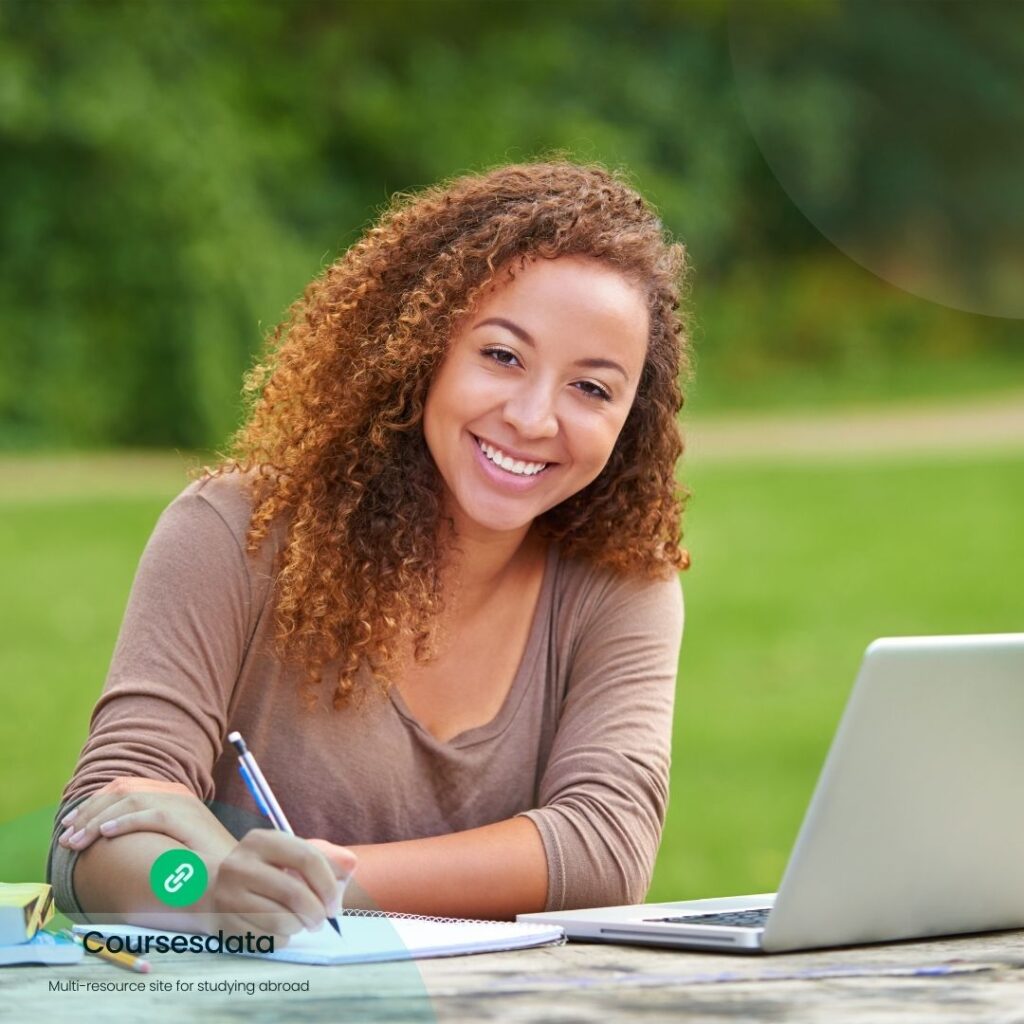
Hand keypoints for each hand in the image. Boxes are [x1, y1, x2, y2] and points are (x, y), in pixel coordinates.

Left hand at [57, 777, 234, 860]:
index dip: (95, 803)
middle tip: (66, 836)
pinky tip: (103, 835)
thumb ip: (145, 832)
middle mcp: (176, 794)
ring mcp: (183, 805)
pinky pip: (149, 815)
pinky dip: (123, 823)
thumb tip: (107, 835)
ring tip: (76, 841)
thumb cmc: (200, 867)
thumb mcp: (170, 842)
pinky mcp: (187, 820)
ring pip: (130, 801)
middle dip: (89, 812)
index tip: (71, 823)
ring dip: (97, 821)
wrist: (232, 876)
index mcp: (173, 796)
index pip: (125, 787)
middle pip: (123, 790)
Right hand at [204, 830, 356, 944]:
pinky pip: (268, 939)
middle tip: (322, 919)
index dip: (329, 884)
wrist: (214, 890)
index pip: (307, 858)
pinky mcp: (224, 924)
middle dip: (317, 912)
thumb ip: (326, 857)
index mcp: (262, 840)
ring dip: (300, 926)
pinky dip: (283, 939)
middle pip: (295, 893)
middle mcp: (240, 864)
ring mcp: (228, 895)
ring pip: (281, 920)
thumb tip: (351, 864)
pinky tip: (280, 929)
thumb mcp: (290, 854)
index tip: (335, 902)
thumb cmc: (266, 871)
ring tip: (301, 922)